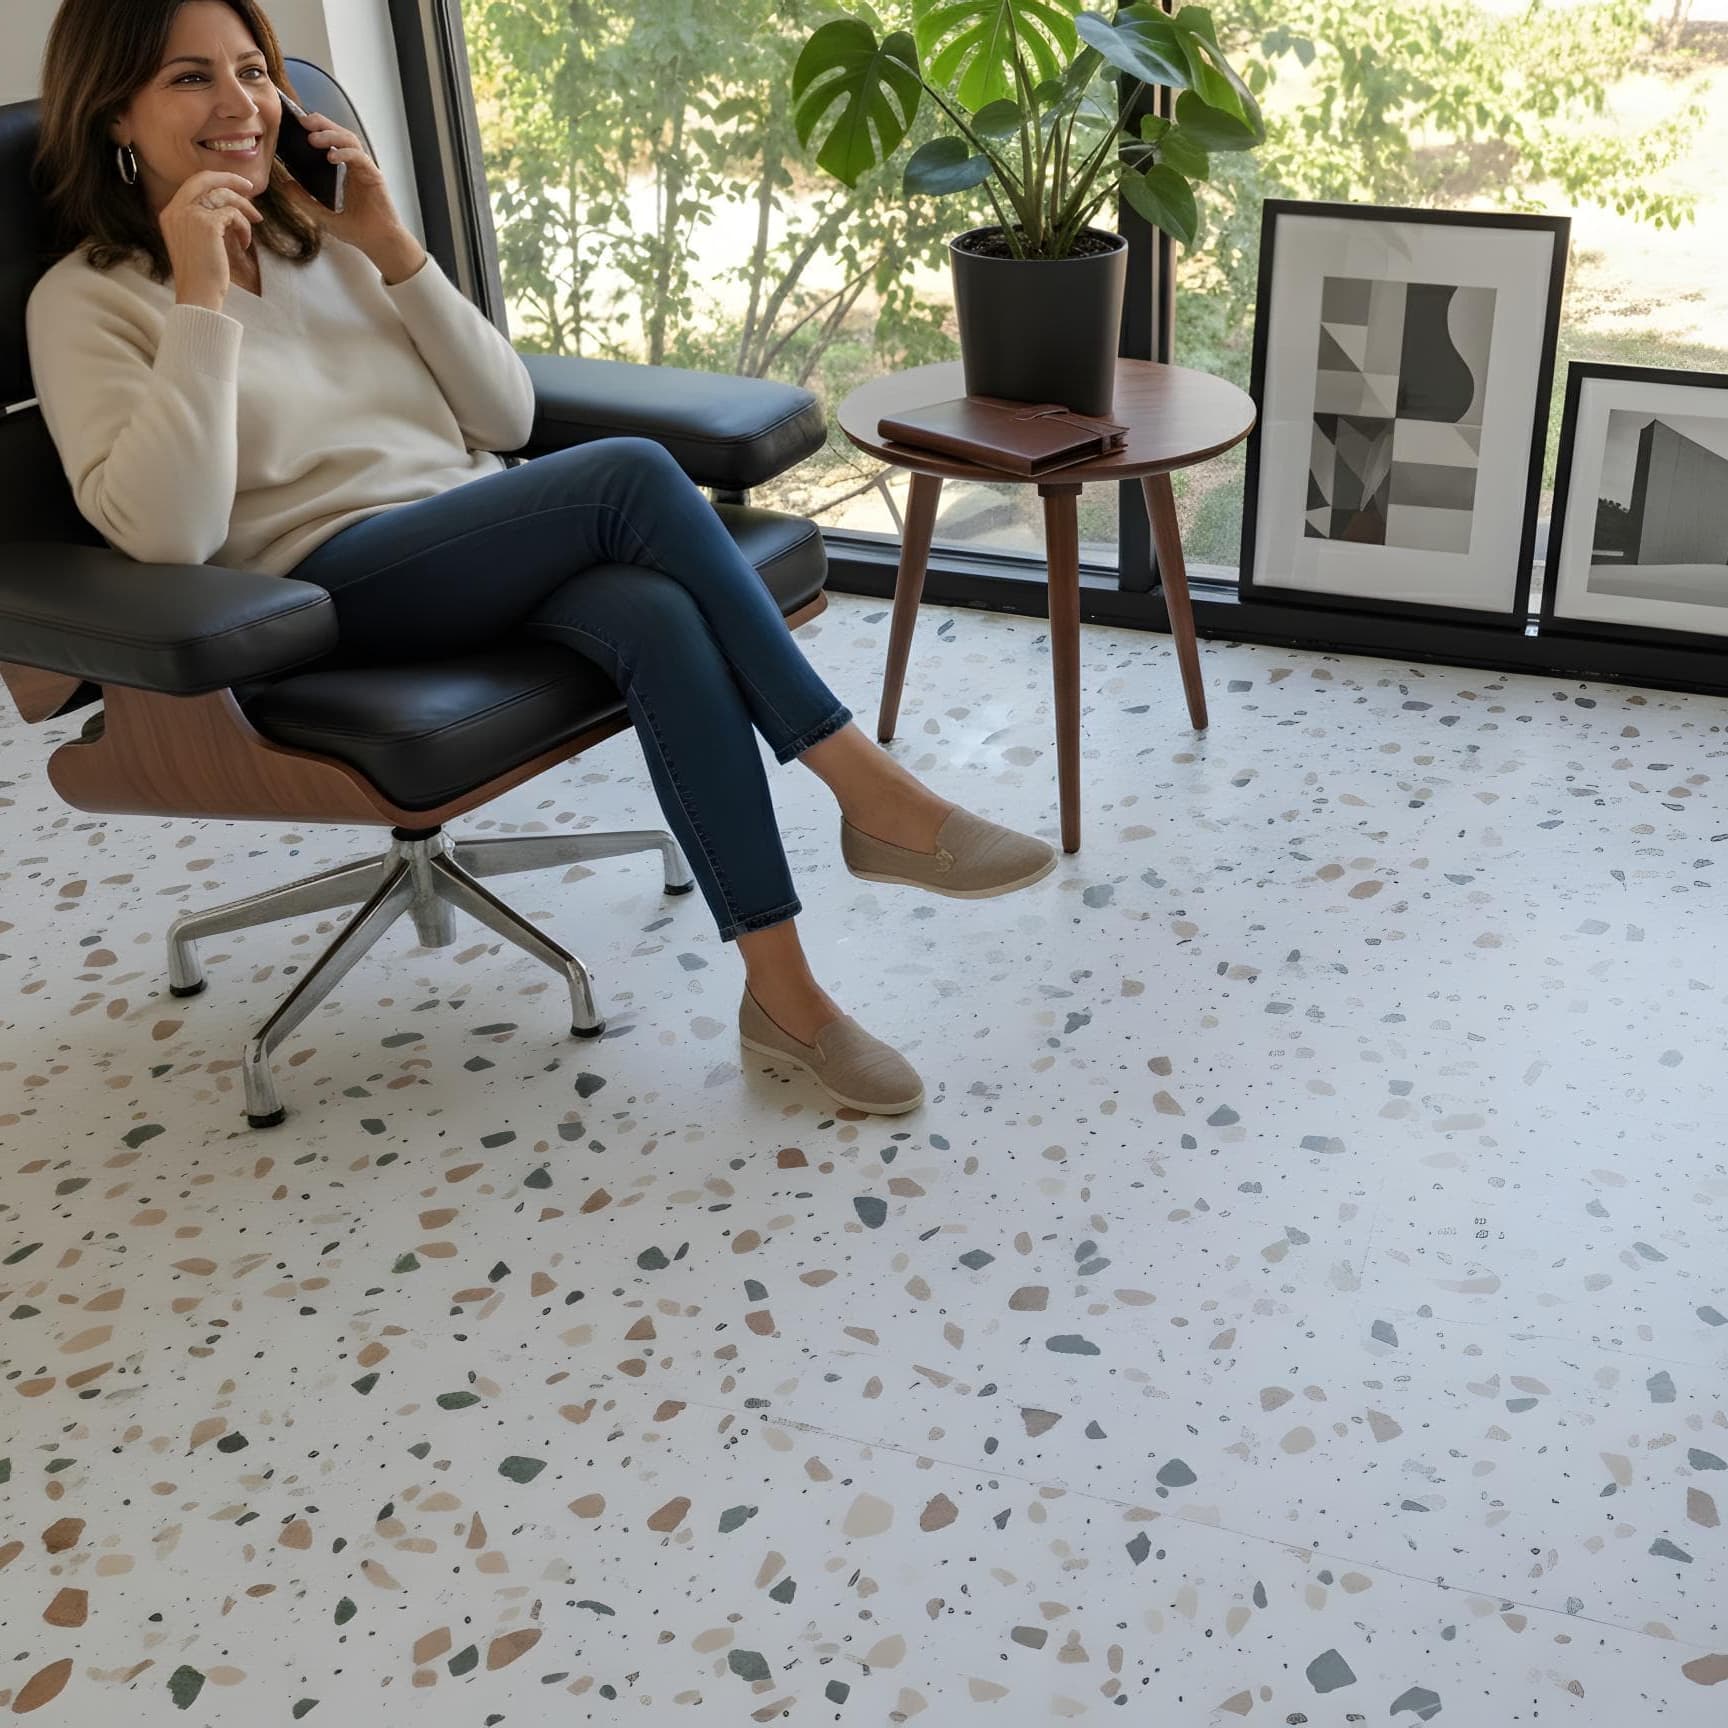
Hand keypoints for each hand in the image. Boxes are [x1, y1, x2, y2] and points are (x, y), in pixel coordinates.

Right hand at [161, 170, 262, 310]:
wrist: (198, 295)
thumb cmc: (200, 275)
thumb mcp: (195, 241)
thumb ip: (202, 220)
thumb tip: (228, 207)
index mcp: (170, 213)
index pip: (193, 184)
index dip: (216, 180)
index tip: (236, 186)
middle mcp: (176, 209)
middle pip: (205, 179)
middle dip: (230, 179)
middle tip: (250, 187)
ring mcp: (190, 214)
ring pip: (223, 196)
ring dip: (244, 209)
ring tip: (254, 223)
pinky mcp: (207, 224)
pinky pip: (234, 215)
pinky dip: (244, 227)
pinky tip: (244, 243)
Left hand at [279, 108, 425, 283]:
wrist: (379, 244)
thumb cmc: (357, 231)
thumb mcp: (322, 215)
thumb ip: (304, 200)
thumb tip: (284, 184)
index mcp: (344, 171)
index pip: (330, 142)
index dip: (316, 130)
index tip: (297, 125)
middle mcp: (355, 166)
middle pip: (339, 133)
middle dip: (321, 123)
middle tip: (303, 121)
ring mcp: (365, 169)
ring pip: (349, 140)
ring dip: (331, 134)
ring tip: (313, 138)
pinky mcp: (374, 176)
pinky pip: (359, 157)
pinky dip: (345, 153)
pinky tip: (332, 156)